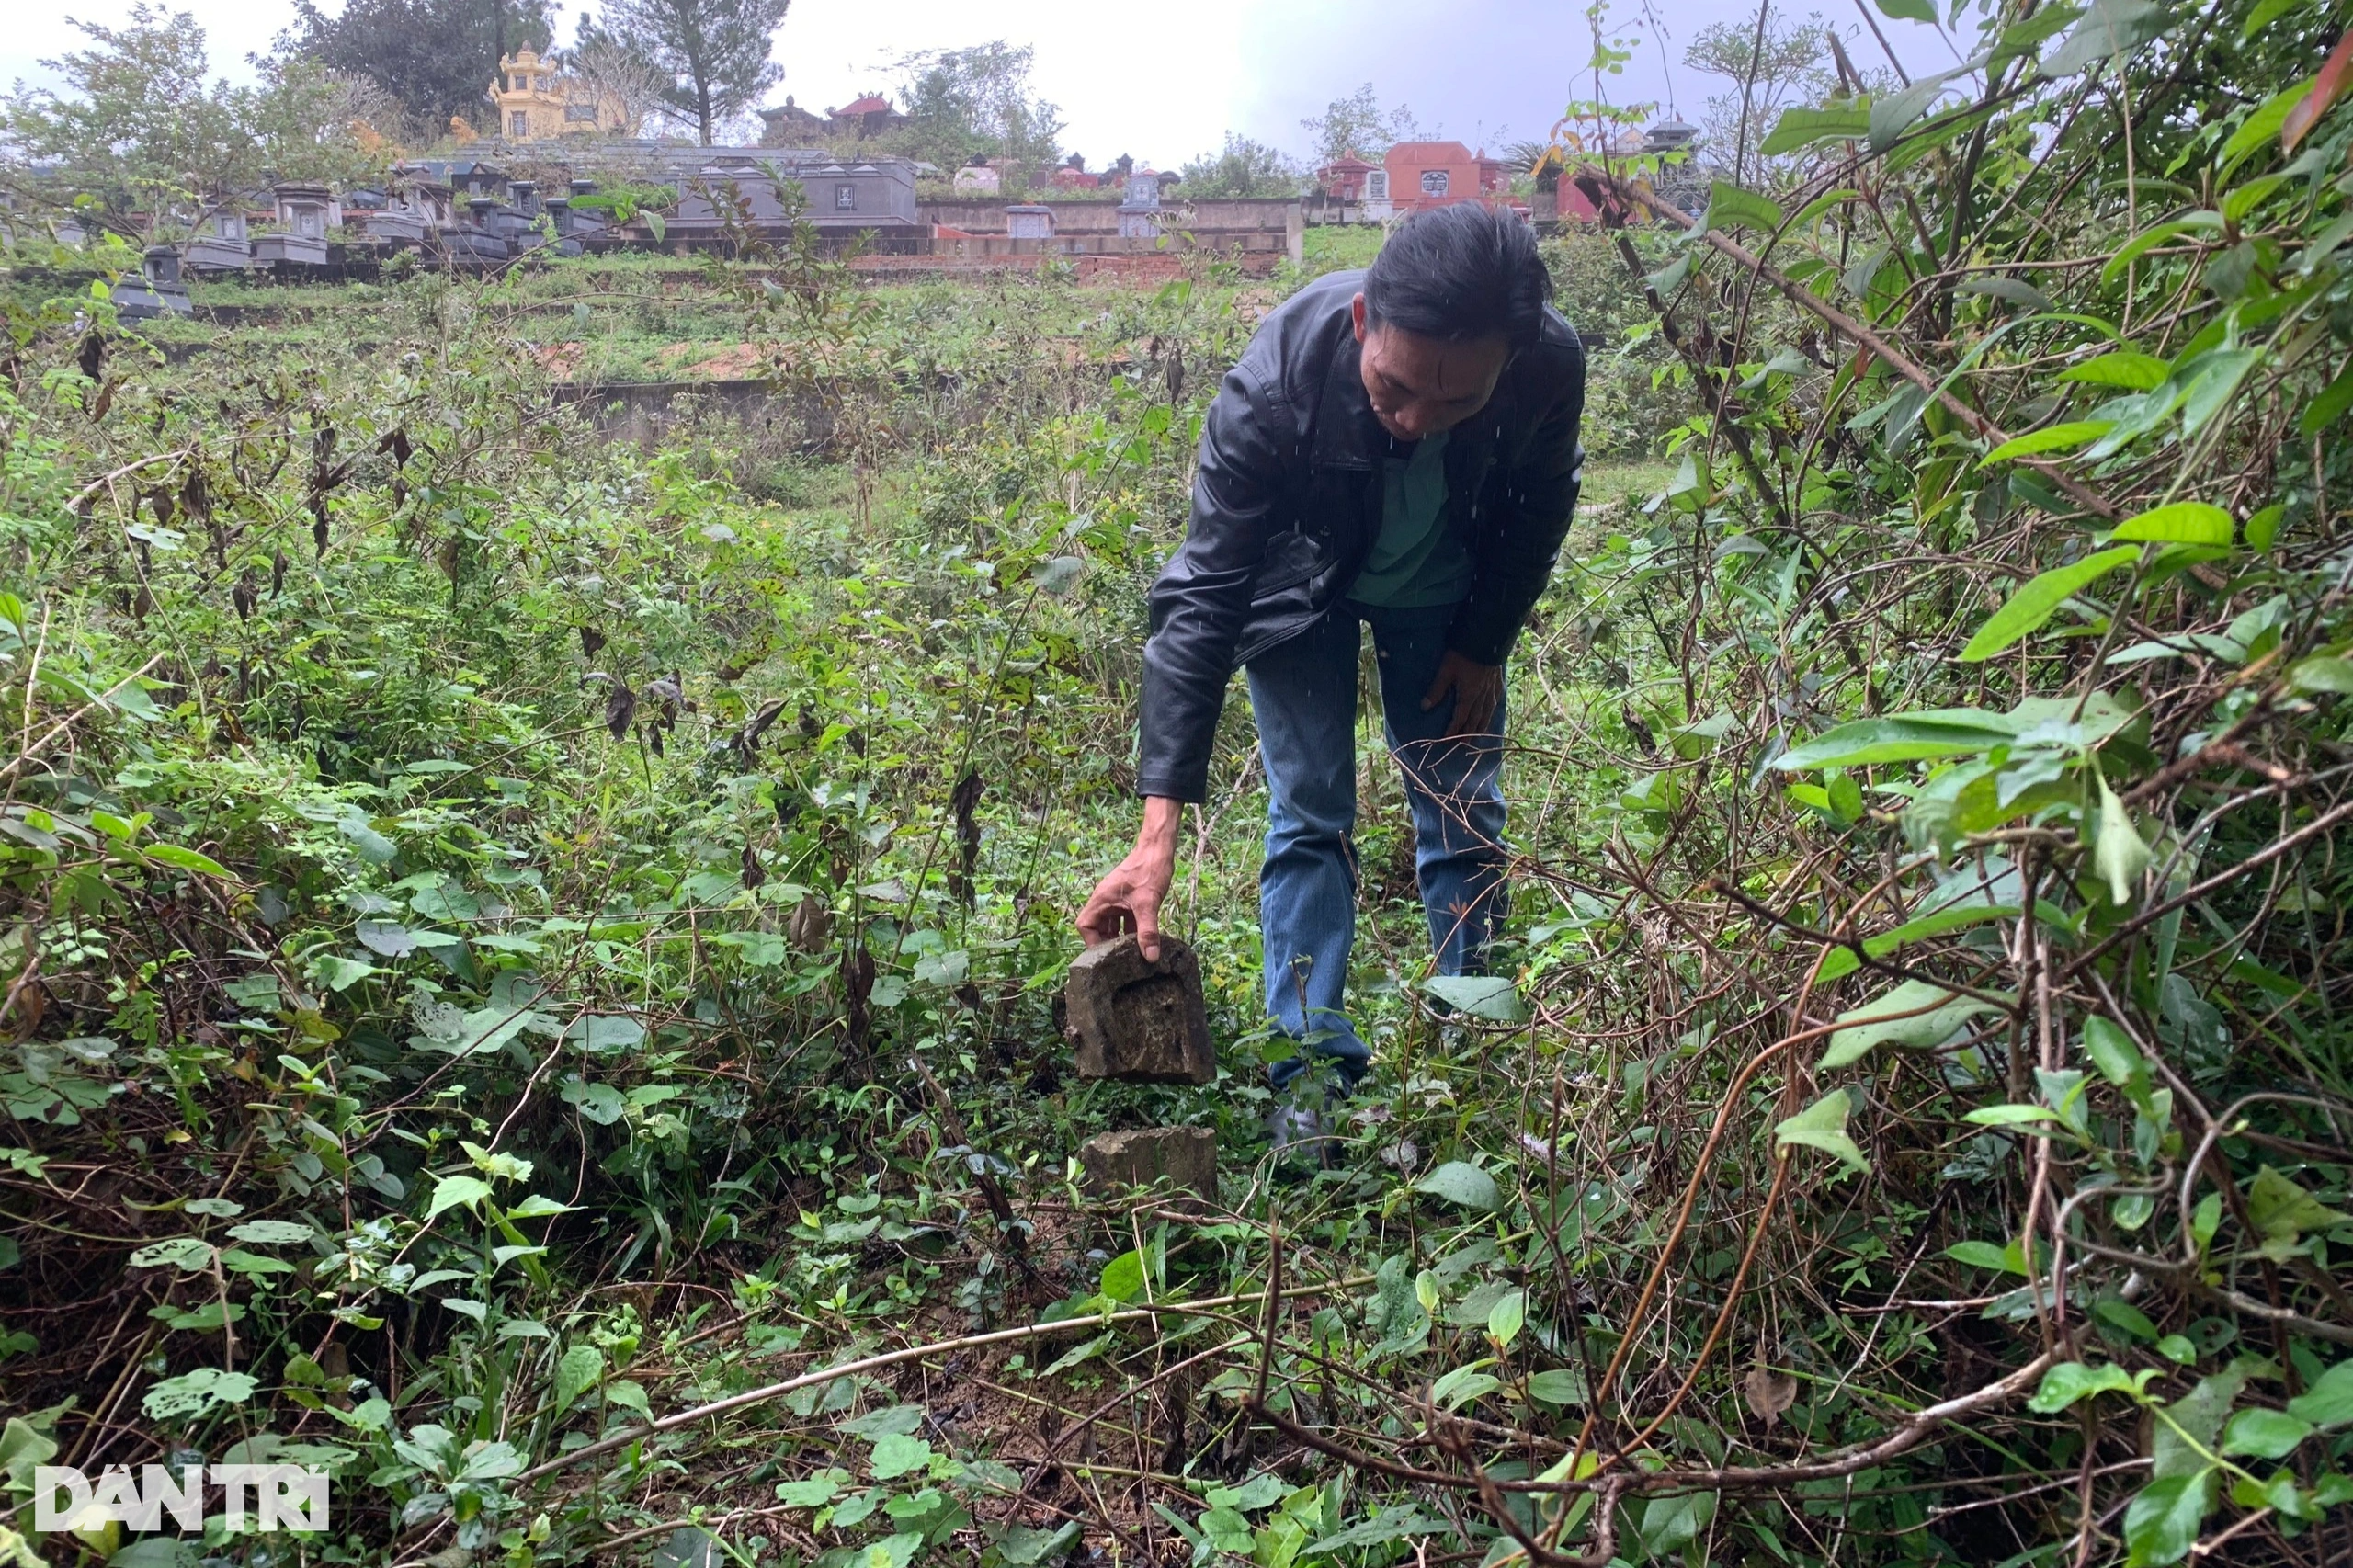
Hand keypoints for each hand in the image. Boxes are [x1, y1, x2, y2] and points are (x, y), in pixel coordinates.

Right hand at [1077, 797, 1182, 959]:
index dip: (1092, 942)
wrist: (1159, 850)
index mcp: (1101, 899)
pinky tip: (1144, 940)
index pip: (1084, 926)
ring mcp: (1117, 899)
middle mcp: (1105, 900)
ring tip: (1132, 953)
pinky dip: (1132, 929)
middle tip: (1121, 959)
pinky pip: (1125, 919)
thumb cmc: (1148, 871)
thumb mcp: (1147, 904)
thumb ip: (1148, 931)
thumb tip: (1150, 957)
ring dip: (1121, 937)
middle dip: (1108, 943)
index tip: (1106, 956)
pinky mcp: (1129, 899)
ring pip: (1113, 924)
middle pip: (1098, 927)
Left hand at [1422, 650, 1503, 738]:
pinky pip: (1496, 702)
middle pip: (1475, 720)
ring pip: (1487, 713)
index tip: (1447, 740)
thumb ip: (1436, 690)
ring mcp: (1492, 690)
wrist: (1487, 639)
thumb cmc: (1464, 654)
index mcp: (1469, 695)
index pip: (1460, 718)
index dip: (1453, 730)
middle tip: (1463, 745)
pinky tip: (1491, 712)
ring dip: (1482, 727)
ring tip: (1478, 737)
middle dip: (1468, 734)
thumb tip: (1424, 707)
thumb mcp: (1446, 670)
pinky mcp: (1498, 682)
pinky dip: (1492, 711)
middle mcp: (1482, 696)